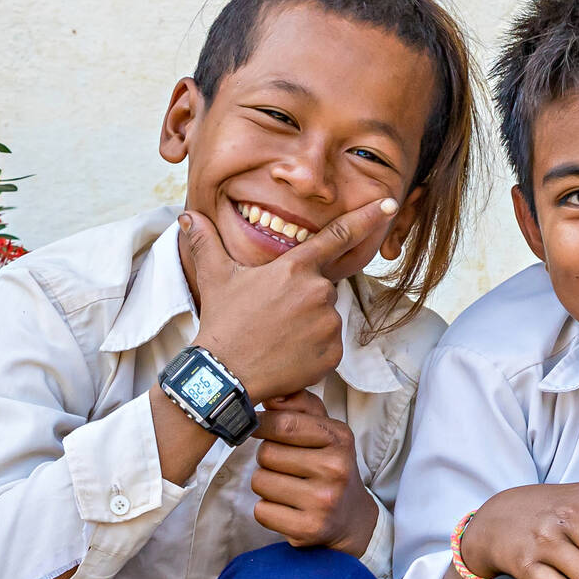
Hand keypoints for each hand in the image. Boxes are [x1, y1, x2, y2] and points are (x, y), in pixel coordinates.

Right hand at [174, 197, 394, 402]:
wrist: (225, 374)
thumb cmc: (222, 322)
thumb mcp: (214, 277)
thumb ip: (206, 242)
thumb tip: (187, 216)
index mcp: (295, 268)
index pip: (338, 235)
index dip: (368, 217)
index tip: (391, 204)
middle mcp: (318, 292)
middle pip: (324, 287)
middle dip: (303, 299)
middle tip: (273, 317)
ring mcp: (328, 324)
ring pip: (326, 317)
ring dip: (308, 325)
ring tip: (278, 337)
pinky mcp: (333, 353)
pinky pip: (329, 346)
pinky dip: (313, 351)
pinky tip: (288, 355)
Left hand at [249, 393, 374, 554]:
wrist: (351, 518)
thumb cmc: (330, 466)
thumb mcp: (325, 430)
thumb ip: (299, 406)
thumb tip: (270, 394)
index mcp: (340, 438)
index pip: (283, 423)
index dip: (262, 425)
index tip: (260, 428)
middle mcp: (336, 469)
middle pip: (266, 453)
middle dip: (268, 459)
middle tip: (286, 466)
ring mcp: (323, 501)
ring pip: (260, 481)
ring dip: (266, 484)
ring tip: (288, 487)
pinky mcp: (309, 528)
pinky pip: (262, 511)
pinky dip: (268, 510)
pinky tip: (287, 508)